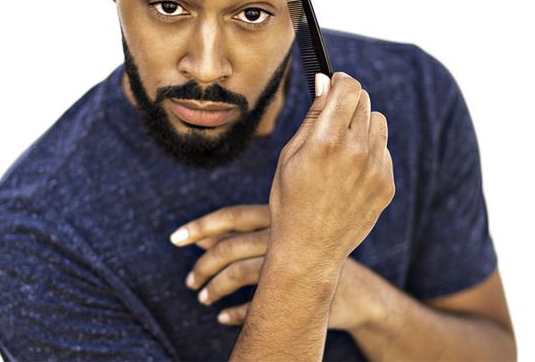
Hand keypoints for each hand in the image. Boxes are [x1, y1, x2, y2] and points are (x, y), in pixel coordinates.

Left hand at [170, 204, 379, 330]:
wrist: (361, 294)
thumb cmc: (314, 258)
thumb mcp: (280, 241)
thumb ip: (242, 236)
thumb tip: (202, 236)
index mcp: (280, 218)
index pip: (232, 216)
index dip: (201, 226)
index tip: (173, 237)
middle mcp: (285, 237)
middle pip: (232, 247)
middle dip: (203, 265)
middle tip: (190, 281)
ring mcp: (294, 265)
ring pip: (241, 274)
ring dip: (216, 288)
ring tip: (204, 299)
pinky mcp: (300, 295)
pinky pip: (256, 306)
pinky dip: (235, 313)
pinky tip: (223, 317)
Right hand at [269, 71, 394, 262]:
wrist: (309, 249)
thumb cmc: (290, 199)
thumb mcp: (290, 155)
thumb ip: (312, 116)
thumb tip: (324, 81)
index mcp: (326, 141)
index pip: (348, 87)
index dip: (340, 81)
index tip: (334, 84)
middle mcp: (356, 151)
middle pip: (363, 100)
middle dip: (347, 103)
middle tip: (332, 121)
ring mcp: (376, 169)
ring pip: (378, 122)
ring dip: (362, 126)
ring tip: (342, 148)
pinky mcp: (387, 184)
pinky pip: (384, 150)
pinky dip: (370, 152)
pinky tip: (350, 173)